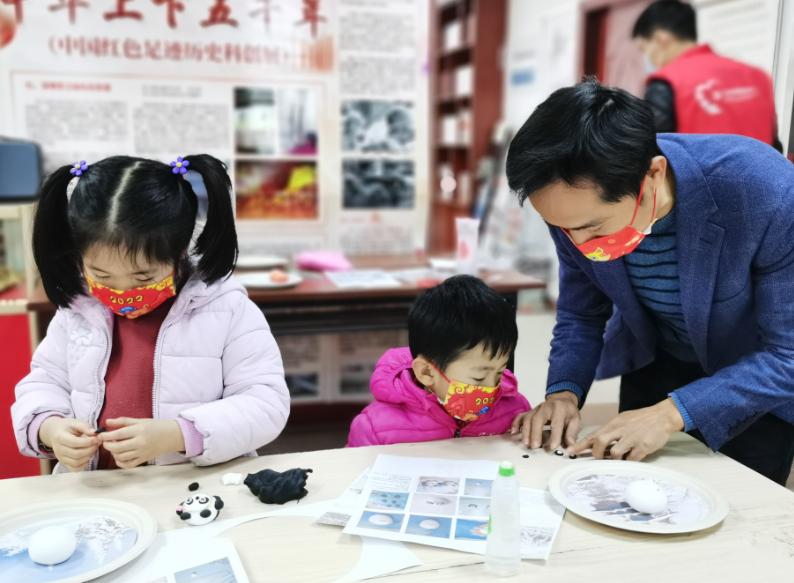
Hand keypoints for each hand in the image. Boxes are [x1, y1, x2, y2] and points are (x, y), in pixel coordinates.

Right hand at [39, 417, 98, 471]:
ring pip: (76, 462)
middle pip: (76, 454)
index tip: (97, 438)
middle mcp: (58, 450)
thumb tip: (95, 433)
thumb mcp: (76, 423)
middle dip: (90, 449)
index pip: (74, 442)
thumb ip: (85, 427)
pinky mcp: (64, 463)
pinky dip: (84, 464)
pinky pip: (75, 468)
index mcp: (60, 437)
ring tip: (94, 448)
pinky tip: (88, 455)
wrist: (56, 433)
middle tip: (98, 443)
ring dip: (89, 456)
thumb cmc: (68, 427)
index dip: (88, 442)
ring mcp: (61, 458)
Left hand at [99, 418, 184, 468]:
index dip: (106, 435)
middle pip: (117, 448)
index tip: (100, 434)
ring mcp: (142, 452)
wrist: (171, 436)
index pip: (118, 434)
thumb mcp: (140, 420)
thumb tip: (106, 422)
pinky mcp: (143, 460)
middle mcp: (140, 442)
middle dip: (107, 445)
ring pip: (121, 457)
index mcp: (139, 430)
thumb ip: (123, 421)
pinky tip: (119, 456)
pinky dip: (120, 462)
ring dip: (113, 453)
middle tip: (105, 441)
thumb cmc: (156, 426)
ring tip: (114, 447)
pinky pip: (128, 465)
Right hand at [510, 391, 580, 449]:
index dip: (554, 435)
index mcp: (559, 408)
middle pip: (538, 419)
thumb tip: (570, 446)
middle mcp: (545, 407)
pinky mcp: (530, 411)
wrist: (561, 399)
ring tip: (526, 443)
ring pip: (528, 418)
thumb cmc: (568, 411)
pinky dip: (515, 424)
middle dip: (535, 433)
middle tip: (535, 446)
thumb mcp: (576, 419)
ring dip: (525, 431)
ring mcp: (536, 409)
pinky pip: (521, 416)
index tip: (552, 447)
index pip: (556, 423)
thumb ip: (572, 432)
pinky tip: (514, 433)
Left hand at [569, 398, 684, 460]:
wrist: (662, 416)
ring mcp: (631, 438)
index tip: (570, 451)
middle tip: (599, 459)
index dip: (580, 444)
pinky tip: (631, 459)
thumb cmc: (641, 419)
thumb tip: (597, 442)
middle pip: (600, 442)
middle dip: (596, 454)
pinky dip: (628, 462)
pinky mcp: (643, 447)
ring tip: (618, 458)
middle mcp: (620, 430)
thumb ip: (610, 431)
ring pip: (614, 453)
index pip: (593, 435)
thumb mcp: (622, 420)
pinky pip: (631, 459)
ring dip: (614, 460)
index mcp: (613, 424)